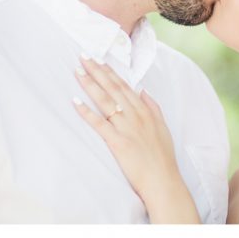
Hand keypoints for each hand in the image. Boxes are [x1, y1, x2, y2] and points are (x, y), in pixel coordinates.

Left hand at [73, 57, 198, 221]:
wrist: (163, 181)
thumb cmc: (163, 157)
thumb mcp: (162, 126)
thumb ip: (153, 107)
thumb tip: (143, 91)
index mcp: (144, 110)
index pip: (123, 85)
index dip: (109, 71)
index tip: (98, 59)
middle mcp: (135, 115)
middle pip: (112, 88)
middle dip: (97, 70)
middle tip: (83, 56)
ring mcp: (126, 128)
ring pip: (104, 101)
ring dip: (90, 85)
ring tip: (77, 72)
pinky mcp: (118, 143)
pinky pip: (99, 124)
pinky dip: (86, 112)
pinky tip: (75, 102)